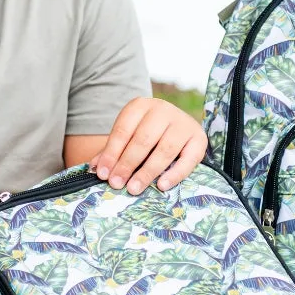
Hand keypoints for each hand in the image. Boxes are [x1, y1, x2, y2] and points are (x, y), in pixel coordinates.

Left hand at [90, 97, 206, 195]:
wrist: (178, 125)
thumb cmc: (147, 133)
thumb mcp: (128, 137)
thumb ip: (113, 151)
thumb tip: (95, 168)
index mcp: (141, 106)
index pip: (123, 130)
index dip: (112, 153)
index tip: (103, 174)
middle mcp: (163, 110)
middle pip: (143, 139)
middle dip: (127, 164)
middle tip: (116, 184)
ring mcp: (183, 123)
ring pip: (165, 149)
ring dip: (147, 171)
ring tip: (134, 188)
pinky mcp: (199, 139)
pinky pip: (188, 159)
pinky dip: (175, 174)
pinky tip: (161, 186)